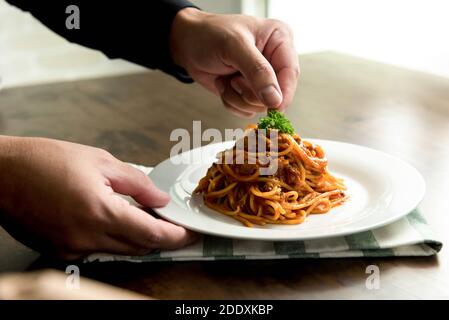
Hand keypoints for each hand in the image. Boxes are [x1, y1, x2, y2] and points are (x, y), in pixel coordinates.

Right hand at [0, 137, 196, 258]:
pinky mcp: (60, 250)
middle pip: (139, 247)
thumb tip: (159, 199)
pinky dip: (113, 239)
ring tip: (141, 216)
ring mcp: (72, 248)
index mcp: (100, 212)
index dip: (176, 237)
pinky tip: (113, 220)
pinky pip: (98, 250)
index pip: (152, 235)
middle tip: (168, 221)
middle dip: (160, 237)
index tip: (189, 234)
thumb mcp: (100, 160)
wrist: (0, 174)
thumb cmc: (43, 161)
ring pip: (120, 251)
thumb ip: (137, 183)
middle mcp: (86, 237)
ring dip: (137, 238)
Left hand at [170, 8, 298, 117]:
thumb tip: (275, 100)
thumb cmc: (210, 35)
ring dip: (238, 98)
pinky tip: (224, 85)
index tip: (274, 108)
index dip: (283, 93)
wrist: (186, 44)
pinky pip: (246, 110)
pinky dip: (231, 102)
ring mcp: (261, 79)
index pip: (290, 73)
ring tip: (227, 79)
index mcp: (279, 40)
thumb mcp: (234, 47)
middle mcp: (274, 60)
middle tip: (235, 79)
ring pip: (259, 105)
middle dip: (250, 93)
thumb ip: (257, 71)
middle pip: (276, 94)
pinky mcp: (248, 92)